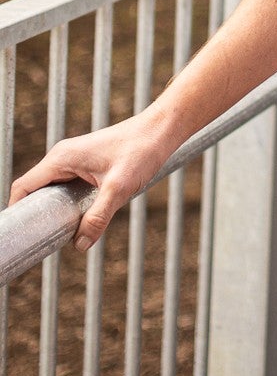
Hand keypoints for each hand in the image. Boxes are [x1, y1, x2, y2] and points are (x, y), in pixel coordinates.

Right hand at [8, 112, 175, 252]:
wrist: (161, 130)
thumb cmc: (141, 150)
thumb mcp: (118, 188)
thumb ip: (98, 217)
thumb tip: (79, 245)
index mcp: (61, 158)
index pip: (23, 186)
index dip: (16, 211)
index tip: (20, 235)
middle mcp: (62, 157)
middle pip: (35, 190)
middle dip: (35, 215)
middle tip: (40, 241)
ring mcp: (74, 160)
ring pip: (52, 190)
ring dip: (52, 210)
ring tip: (58, 234)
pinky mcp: (87, 164)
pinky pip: (66, 187)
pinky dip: (66, 204)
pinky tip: (77, 219)